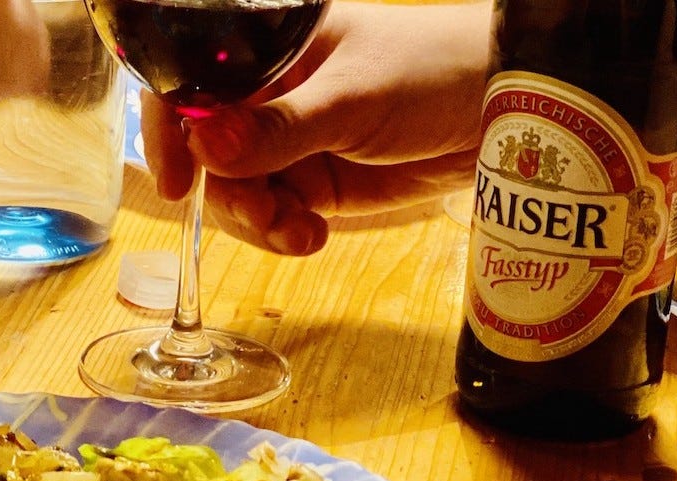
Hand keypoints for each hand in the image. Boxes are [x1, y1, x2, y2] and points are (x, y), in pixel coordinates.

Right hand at [143, 1, 490, 254]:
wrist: (506, 110)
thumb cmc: (433, 70)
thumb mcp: (352, 98)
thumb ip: (278, 128)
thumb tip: (203, 147)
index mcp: (266, 47)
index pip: (189, 85)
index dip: (170, 132)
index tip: (177, 182)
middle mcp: (268, 93)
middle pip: (206, 153)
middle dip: (227, 193)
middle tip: (263, 214)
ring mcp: (289, 139)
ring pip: (237, 190)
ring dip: (257, 220)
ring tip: (297, 231)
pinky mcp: (315, 180)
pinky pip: (273, 213)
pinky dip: (282, 232)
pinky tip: (310, 236)